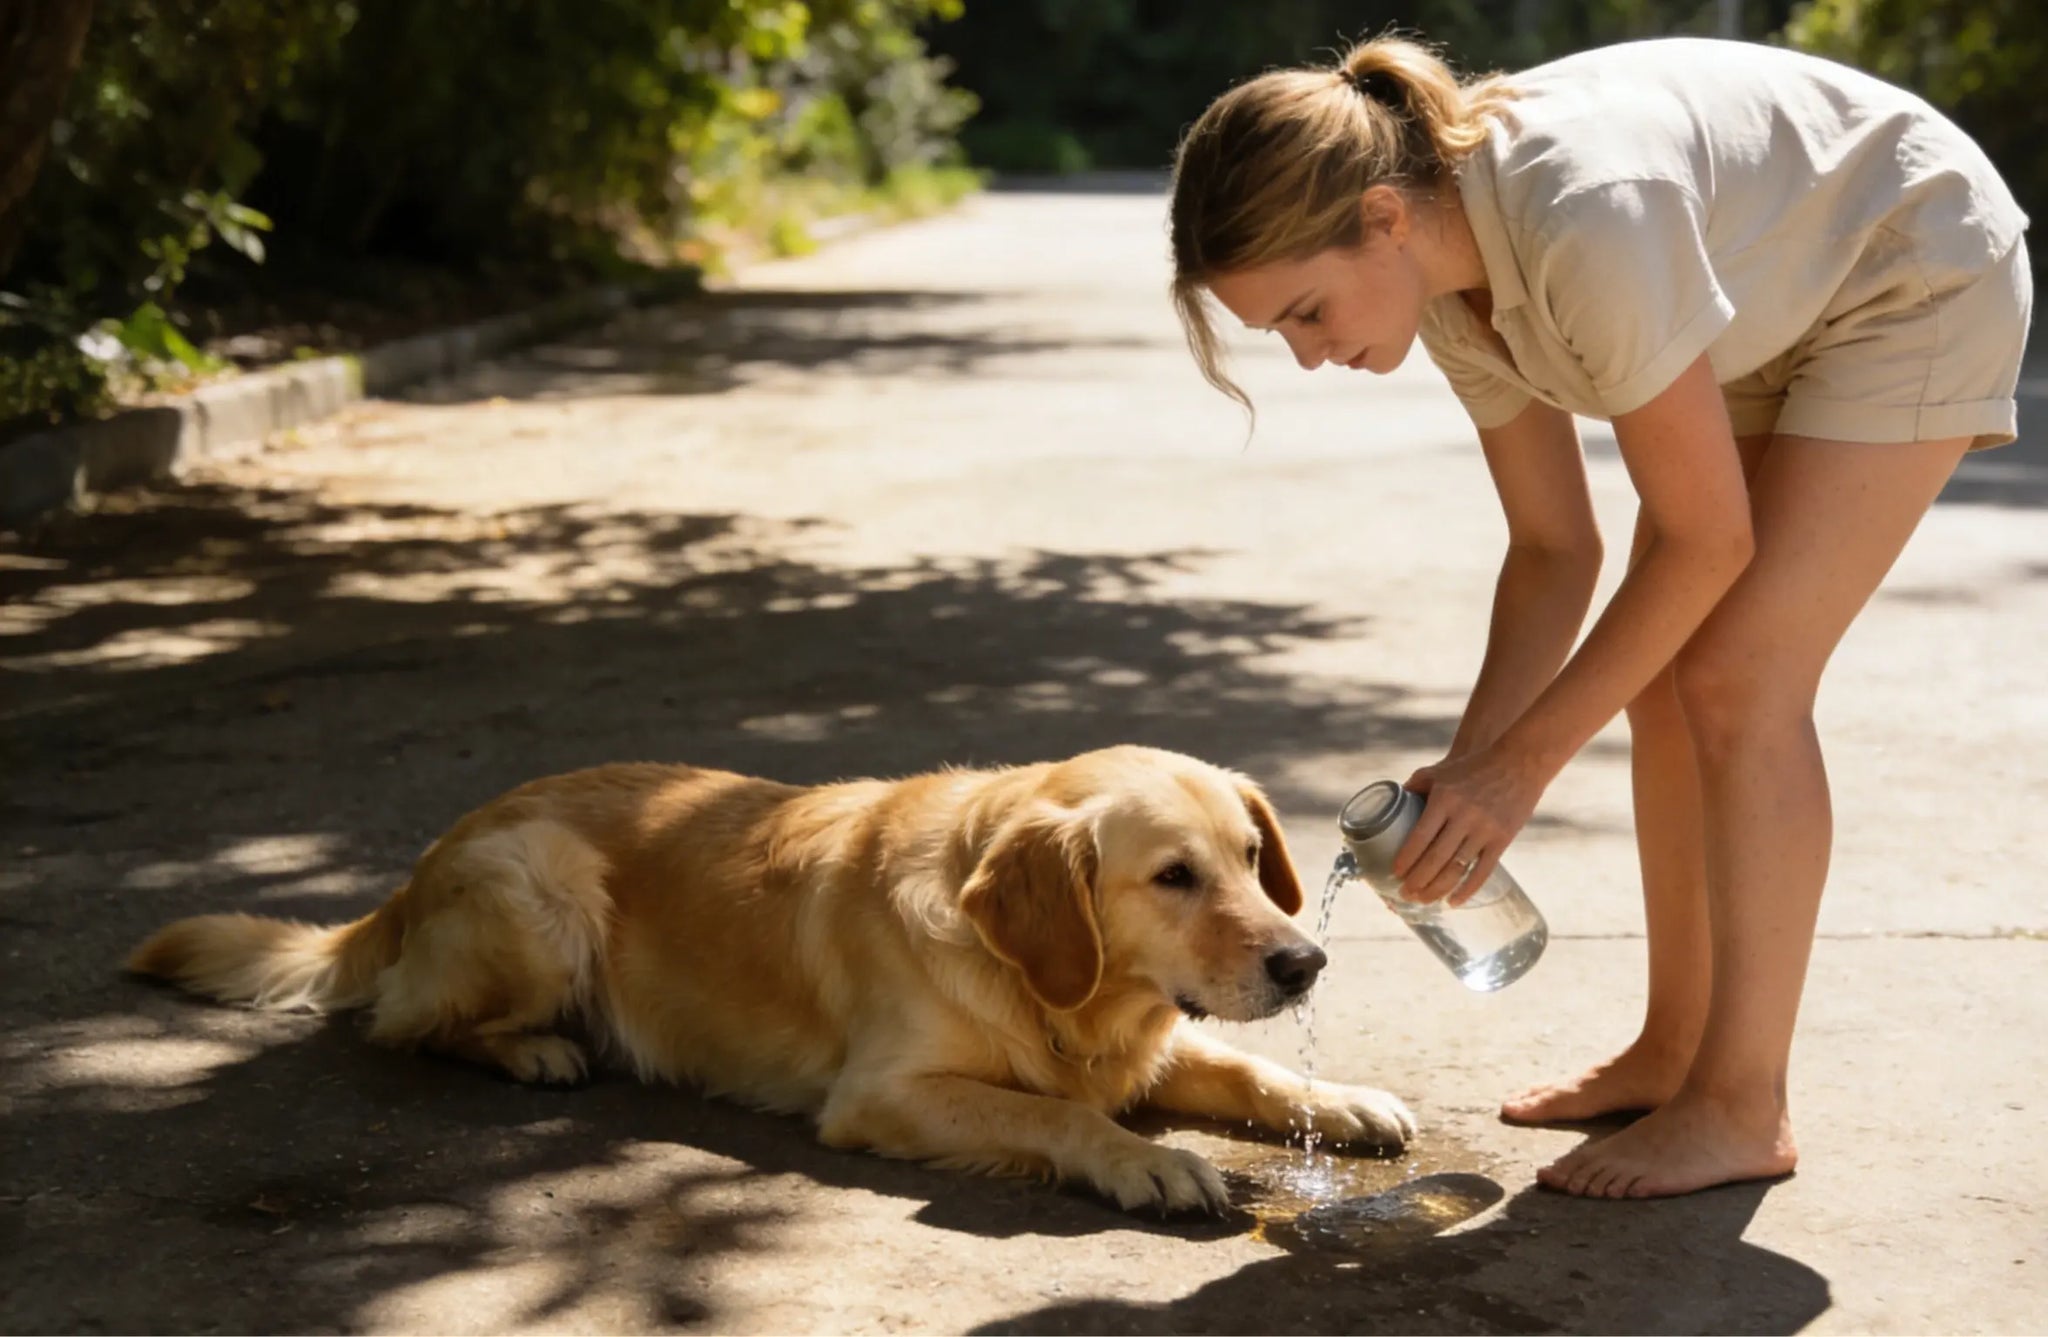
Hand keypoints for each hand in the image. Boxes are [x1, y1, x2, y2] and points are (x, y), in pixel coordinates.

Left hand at [1394, 745, 1546, 905]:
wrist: (1519, 763)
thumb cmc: (1473, 768)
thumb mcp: (1440, 771)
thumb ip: (1415, 787)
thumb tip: (1389, 806)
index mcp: (1444, 799)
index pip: (1420, 836)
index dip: (1406, 858)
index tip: (1395, 873)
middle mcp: (1463, 815)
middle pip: (1435, 858)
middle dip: (1417, 880)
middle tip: (1404, 894)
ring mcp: (1484, 829)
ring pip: (1457, 868)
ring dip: (1437, 889)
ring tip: (1423, 900)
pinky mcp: (1502, 838)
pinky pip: (1483, 871)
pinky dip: (1467, 890)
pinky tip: (1454, 902)